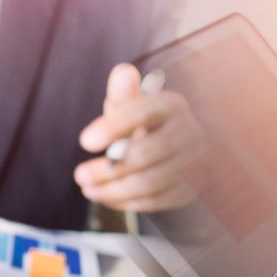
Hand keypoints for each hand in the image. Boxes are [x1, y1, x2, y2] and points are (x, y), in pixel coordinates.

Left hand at [75, 63, 205, 212]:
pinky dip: (127, 202)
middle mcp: (190, 132)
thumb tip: (122, 74)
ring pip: (150, 182)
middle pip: (146, 154)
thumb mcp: (132, 107)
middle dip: (108, 168)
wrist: (175, 151)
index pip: (142, 113)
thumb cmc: (146, 125)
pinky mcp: (192, 189)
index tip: (84, 141)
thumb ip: (123, 94)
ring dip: (113, 190)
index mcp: (172, 105)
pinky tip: (106, 198)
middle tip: (80, 175)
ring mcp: (196, 163)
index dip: (113, 127)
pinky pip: (157, 201)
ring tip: (88, 189)